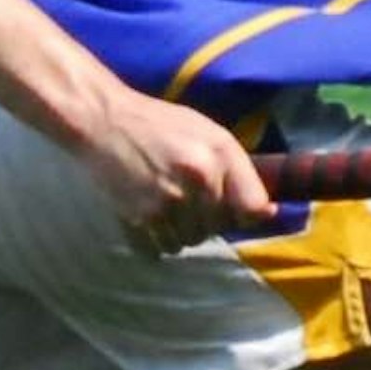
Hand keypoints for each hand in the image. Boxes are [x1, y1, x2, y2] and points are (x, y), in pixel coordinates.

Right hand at [77, 93, 275, 257]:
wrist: (103, 122)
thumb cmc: (160, 125)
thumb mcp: (208, 133)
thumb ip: (239, 169)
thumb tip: (266, 212)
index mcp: (219, 154)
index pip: (253, 207)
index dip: (249, 213)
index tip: (238, 212)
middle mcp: (199, 180)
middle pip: (219, 227)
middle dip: (207, 218)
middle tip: (187, 197)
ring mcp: (169, 202)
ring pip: (191, 240)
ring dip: (182, 231)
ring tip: (166, 205)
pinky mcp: (142, 218)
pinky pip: (164, 247)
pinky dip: (158, 239)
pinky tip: (150, 215)